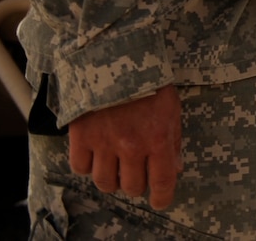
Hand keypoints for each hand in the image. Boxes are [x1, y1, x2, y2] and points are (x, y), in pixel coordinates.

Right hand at [68, 85, 181, 209]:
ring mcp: (104, 143)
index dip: (162, 197)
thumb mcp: (171, 107)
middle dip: (136, 184)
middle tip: (136, 172)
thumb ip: (173, 141)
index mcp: (159, 139)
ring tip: (115, 165)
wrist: (115, 55)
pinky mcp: (81, 137)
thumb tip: (174, 169)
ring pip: (105, 183)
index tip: (160, 200)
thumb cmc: (149, 80)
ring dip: (111, 178)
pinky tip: (95, 153)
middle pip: (132, 187)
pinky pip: (80, 168)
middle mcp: (131, 146)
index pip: (163, 182)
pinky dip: (87, 166)